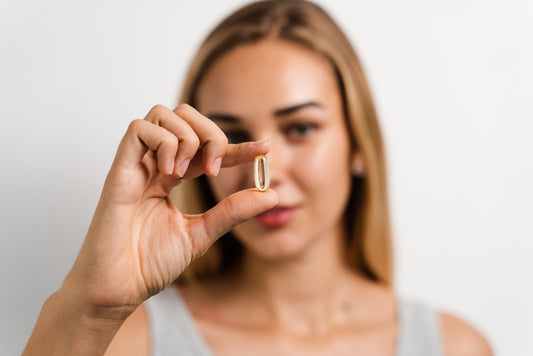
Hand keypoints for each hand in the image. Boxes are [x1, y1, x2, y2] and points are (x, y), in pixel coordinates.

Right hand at [63, 103, 277, 318]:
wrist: (118, 288)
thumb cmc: (149, 263)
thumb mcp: (202, 233)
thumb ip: (232, 211)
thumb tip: (272, 195)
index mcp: (171, 177)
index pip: (207, 148)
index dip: (237, 145)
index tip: (264, 149)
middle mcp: (155, 165)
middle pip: (184, 116)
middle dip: (210, 133)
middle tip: (215, 168)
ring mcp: (136, 165)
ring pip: (161, 114)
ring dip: (186, 136)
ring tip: (187, 172)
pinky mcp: (119, 171)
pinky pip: (138, 129)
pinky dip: (163, 141)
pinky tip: (170, 170)